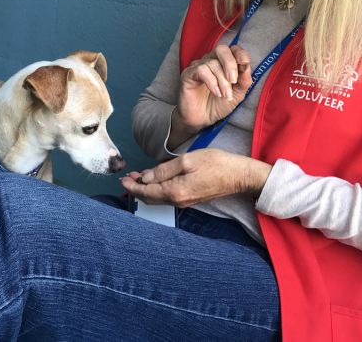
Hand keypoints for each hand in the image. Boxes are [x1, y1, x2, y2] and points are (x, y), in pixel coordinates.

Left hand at [120, 149, 271, 207]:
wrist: (239, 176)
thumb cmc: (216, 164)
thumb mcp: (188, 161)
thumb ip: (164, 170)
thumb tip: (145, 177)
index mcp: (175, 191)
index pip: (146, 191)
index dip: (132, 185)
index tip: (122, 179)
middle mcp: (177, 201)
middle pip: (150, 197)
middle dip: (137, 188)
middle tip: (127, 177)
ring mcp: (184, 202)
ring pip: (158, 198)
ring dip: (146, 188)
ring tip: (138, 177)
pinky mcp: (190, 199)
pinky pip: (167, 197)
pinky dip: (157, 189)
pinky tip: (156, 180)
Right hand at [173, 45, 252, 137]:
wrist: (203, 120)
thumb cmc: (219, 105)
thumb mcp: (237, 94)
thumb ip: (244, 80)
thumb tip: (246, 66)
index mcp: (224, 63)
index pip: (233, 49)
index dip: (240, 53)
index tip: (245, 64)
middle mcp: (211, 61)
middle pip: (221, 50)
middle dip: (230, 64)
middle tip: (233, 80)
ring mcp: (198, 66)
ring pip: (212, 63)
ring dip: (222, 81)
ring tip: (225, 95)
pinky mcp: (188, 74)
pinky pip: (201, 70)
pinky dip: (211, 81)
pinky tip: (216, 92)